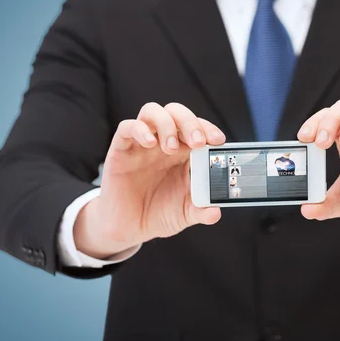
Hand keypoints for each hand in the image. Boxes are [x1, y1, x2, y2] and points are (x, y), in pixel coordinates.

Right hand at [74, 102, 224, 258]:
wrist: (130, 229)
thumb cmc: (160, 215)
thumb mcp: (185, 215)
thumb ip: (201, 211)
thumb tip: (216, 212)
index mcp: (184, 153)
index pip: (198, 127)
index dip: (208, 129)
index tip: (218, 140)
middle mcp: (163, 143)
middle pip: (177, 113)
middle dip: (190, 123)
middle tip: (198, 142)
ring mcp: (142, 145)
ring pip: (152, 112)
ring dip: (166, 124)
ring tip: (171, 148)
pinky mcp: (121, 150)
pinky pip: (127, 127)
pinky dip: (139, 130)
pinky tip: (150, 144)